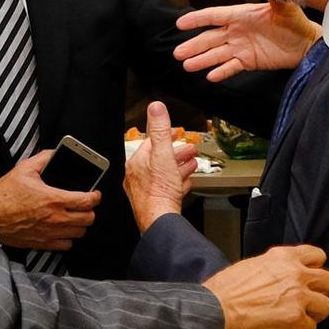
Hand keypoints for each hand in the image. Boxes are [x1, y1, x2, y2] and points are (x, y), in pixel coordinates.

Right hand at [0, 151, 98, 250]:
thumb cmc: (5, 193)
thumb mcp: (24, 169)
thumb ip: (44, 159)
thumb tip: (56, 153)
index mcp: (54, 198)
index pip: (88, 201)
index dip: (96, 197)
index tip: (94, 194)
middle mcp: (56, 218)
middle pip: (89, 219)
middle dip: (90, 210)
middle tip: (83, 204)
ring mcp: (50, 233)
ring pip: (80, 233)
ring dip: (80, 224)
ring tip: (74, 216)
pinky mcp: (43, 243)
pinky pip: (66, 245)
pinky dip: (68, 237)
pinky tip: (63, 229)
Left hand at [125, 101, 197, 231]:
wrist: (160, 220)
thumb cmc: (159, 191)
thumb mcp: (162, 154)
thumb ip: (160, 130)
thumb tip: (155, 108)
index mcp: (137, 162)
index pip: (151, 142)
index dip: (166, 135)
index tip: (176, 132)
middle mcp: (137, 176)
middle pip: (159, 158)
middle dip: (176, 152)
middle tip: (189, 149)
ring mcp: (145, 191)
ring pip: (164, 173)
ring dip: (179, 166)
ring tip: (191, 163)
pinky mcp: (155, 202)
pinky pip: (166, 188)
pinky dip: (177, 182)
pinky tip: (184, 183)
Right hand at [172, 0, 320, 81]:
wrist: (306, 44)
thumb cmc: (296, 22)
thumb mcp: (285, 6)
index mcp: (242, 15)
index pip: (215, 16)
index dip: (198, 19)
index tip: (180, 23)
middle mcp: (237, 32)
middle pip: (210, 38)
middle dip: (194, 45)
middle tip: (177, 52)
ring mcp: (241, 47)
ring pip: (216, 54)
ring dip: (201, 60)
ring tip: (186, 66)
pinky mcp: (248, 62)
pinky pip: (231, 67)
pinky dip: (221, 72)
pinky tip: (209, 76)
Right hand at [203, 245, 328, 328]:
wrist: (214, 308)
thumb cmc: (225, 290)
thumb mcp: (253, 265)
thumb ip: (275, 268)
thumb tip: (284, 278)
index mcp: (283, 257)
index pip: (317, 256)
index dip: (314, 270)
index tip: (307, 280)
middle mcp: (295, 273)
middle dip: (318, 293)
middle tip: (304, 303)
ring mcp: (298, 296)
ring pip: (326, 306)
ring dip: (313, 315)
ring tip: (296, 319)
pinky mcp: (294, 318)